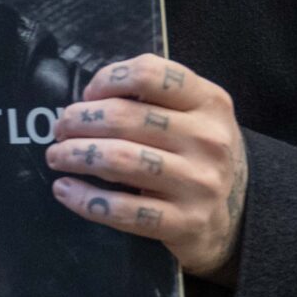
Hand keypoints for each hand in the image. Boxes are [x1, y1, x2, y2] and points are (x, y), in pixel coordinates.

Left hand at [45, 55, 248, 281]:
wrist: (240, 216)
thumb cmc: (200, 155)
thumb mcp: (197, 115)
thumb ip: (156, 98)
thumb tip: (88, 98)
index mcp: (210, 102)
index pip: (151, 73)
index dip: (108, 79)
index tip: (88, 94)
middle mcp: (208, 139)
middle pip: (126, 116)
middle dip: (80, 120)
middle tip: (60, 128)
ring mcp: (198, 183)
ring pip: (120, 160)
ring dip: (77, 155)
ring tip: (57, 156)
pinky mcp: (185, 222)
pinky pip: (123, 210)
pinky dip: (86, 199)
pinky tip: (65, 190)